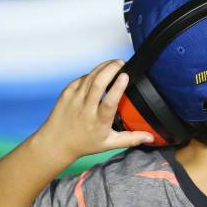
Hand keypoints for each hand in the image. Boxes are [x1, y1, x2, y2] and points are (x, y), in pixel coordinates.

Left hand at [36, 60, 153, 162]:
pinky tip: (100, 72)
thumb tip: (150, 138)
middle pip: (98, 84)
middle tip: (121, 63)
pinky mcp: (66, 93)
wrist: (56, 143)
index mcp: (98, 121)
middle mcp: (85, 109)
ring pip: (90, 77)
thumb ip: (131, 139)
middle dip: (111, 69)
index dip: (118, 88)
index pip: (109, 102)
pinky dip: (92, 73)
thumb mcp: (109, 143)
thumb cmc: (83, 143)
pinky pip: (82, 78)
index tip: (125, 75)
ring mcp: (74, 100)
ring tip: (114, 63)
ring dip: (103, 67)